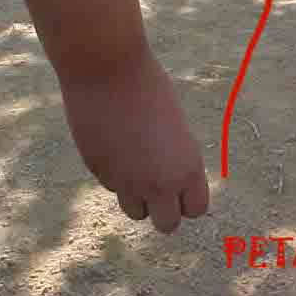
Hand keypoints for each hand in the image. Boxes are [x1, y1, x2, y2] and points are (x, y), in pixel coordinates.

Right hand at [59, 53, 208, 233]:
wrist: (108, 70)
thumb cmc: (150, 88)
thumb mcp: (176, 127)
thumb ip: (175, 158)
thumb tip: (171, 180)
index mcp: (187, 167)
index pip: (196, 210)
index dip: (189, 200)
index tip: (183, 187)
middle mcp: (159, 182)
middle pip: (167, 225)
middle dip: (164, 209)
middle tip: (160, 186)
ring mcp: (126, 182)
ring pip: (135, 212)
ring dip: (138, 197)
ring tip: (137, 164)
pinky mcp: (98, 173)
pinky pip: (112, 186)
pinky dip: (115, 175)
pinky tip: (114, 145)